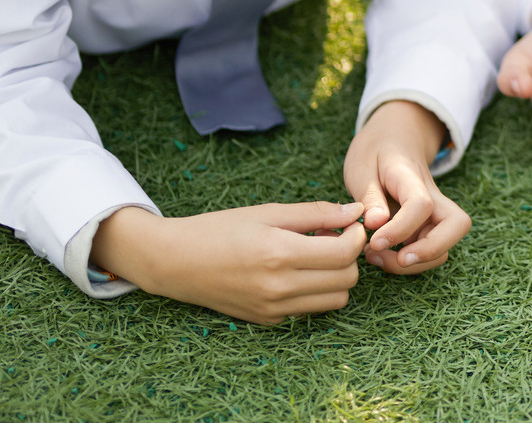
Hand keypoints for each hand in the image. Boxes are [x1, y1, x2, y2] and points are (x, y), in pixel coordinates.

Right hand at [89, 201, 366, 323]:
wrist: (174, 262)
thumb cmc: (220, 229)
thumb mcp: (269, 212)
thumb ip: (317, 214)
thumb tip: (357, 211)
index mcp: (280, 255)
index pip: (345, 255)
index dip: (356, 237)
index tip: (349, 224)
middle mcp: (278, 289)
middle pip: (347, 280)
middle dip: (349, 257)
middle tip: (333, 238)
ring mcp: (272, 309)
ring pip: (335, 300)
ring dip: (337, 278)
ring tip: (317, 256)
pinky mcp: (267, 320)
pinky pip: (310, 309)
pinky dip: (315, 292)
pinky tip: (297, 272)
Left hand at [343, 100, 471, 274]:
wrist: (395, 137)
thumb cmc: (376, 152)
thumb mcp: (361, 167)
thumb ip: (368, 196)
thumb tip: (376, 224)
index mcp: (412, 177)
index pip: (421, 205)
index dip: (400, 230)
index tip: (374, 242)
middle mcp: (433, 196)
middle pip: (457, 225)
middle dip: (429, 251)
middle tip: (395, 258)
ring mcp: (434, 212)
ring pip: (446, 245)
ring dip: (416, 262)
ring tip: (376, 255)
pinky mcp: (428, 225)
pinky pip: (431, 250)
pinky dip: (410, 262)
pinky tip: (382, 253)